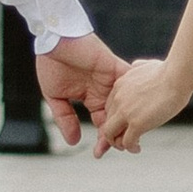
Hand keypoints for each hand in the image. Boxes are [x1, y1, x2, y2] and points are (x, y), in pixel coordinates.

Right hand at [35, 31, 125, 148]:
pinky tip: (141, 109)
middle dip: (120, 133)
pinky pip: (130, 81)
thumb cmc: (51, 63)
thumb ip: (65, 118)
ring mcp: (111, 80)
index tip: (99, 153)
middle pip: (118, 117)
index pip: (102, 123)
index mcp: (90, 97)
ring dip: (129, 119)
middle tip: (124, 149)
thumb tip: (74, 143)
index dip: (103, 139)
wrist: (53, 38)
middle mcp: (103, 90)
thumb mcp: (55, 97)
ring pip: (126, 103)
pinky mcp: (115, 67)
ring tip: (133, 135)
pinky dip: (136, 93)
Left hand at [98, 55, 190, 153]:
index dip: (116, 119)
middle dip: (115, 133)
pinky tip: (138, 148)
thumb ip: (137, 67)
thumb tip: (137, 67)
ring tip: (131, 146)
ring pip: (110, 134)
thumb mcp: (145, 65)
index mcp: (119, 85)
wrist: (177, 76)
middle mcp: (118, 98)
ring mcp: (126, 112)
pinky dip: (130, 148)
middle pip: (107, 121)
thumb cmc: (168, 71)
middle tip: (126, 139)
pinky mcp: (136, 124)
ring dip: (119, 143)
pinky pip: (126, 142)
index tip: (126, 124)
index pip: (109, 108)